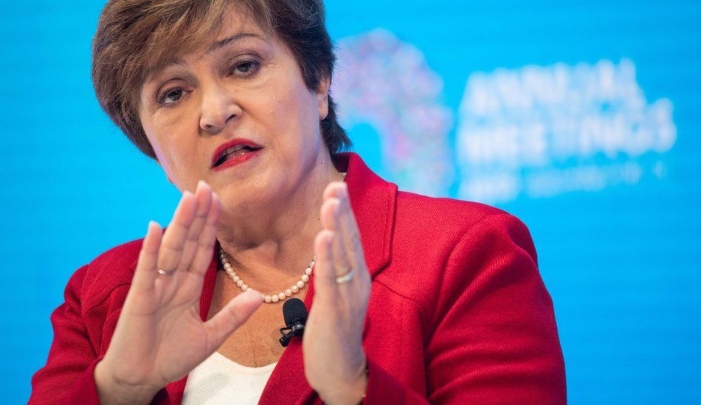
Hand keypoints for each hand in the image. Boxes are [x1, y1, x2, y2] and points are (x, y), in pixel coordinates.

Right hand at [94, 181, 262, 403]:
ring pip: (171, 249)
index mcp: (188, 287)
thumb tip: (259, 294)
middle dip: (198, 215)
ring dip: (180, 223)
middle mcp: (172, 281)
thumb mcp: (211, 337)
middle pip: (188, 241)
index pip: (203, 250)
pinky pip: (146, 270)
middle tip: (206, 186)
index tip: (219, 201)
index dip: (211, 226)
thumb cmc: (170, 357)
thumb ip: (234, 315)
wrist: (141, 379)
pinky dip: (150, 249)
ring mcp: (155, 287)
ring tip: (189, 197)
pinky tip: (155, 227)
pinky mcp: (139, 298)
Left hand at [304, 182, 370, 404]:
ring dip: (337, 225)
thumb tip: (330, 244)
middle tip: (334, 184)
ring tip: (331, 200)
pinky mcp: (336, 311)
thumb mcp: (337, 294)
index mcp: (356, 277)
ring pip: (342, 255)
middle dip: (342, 211)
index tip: (335, 187)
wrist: (341, 371)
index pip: (350, 239)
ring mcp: (349, 296)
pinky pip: (331, 279)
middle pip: (350, 240)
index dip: (344, 213)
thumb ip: (336, 270)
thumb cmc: (335, 333)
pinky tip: (324, 236)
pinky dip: (327, 256)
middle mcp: (358, 282)